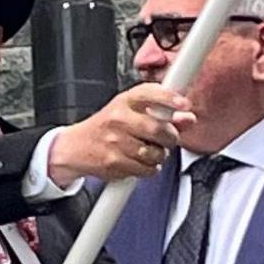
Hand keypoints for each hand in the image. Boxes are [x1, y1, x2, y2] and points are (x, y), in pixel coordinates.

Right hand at [48, 83, 188, 186]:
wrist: (75, 147)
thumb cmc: (106, 127)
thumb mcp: (130, 111)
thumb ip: (163, 114)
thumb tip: (188, 118)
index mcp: (124, 101)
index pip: (150, 93)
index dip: (170, 98)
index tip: (184, 105)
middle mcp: (118, 118)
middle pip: (158, 128)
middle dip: (170, 137)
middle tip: (166, 139)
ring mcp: (115, 141)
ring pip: (156, 152)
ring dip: (159, 155)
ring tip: (148, 151)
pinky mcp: (114, 162)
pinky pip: (147, 169)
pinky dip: (150, 169)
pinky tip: (139, 162)